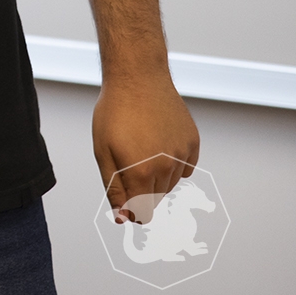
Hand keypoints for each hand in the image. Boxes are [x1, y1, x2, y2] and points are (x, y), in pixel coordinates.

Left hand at [93, 70, 199, 222]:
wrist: (137, 76)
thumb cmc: (115, 111)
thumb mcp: (102, 151)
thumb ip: (114, 188)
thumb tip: (123, 218)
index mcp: (141, 173)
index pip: (143, 213)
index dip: (132, 211)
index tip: (126, 200)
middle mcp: (166, 168)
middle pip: (156, 198)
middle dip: (142, 188)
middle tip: (129, 159)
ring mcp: (182, 154)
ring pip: (171, 183)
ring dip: (158, 175)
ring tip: (143, 147)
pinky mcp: (193, 142)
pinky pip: (186, 167)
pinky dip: (174, 162)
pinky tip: (160, 142)